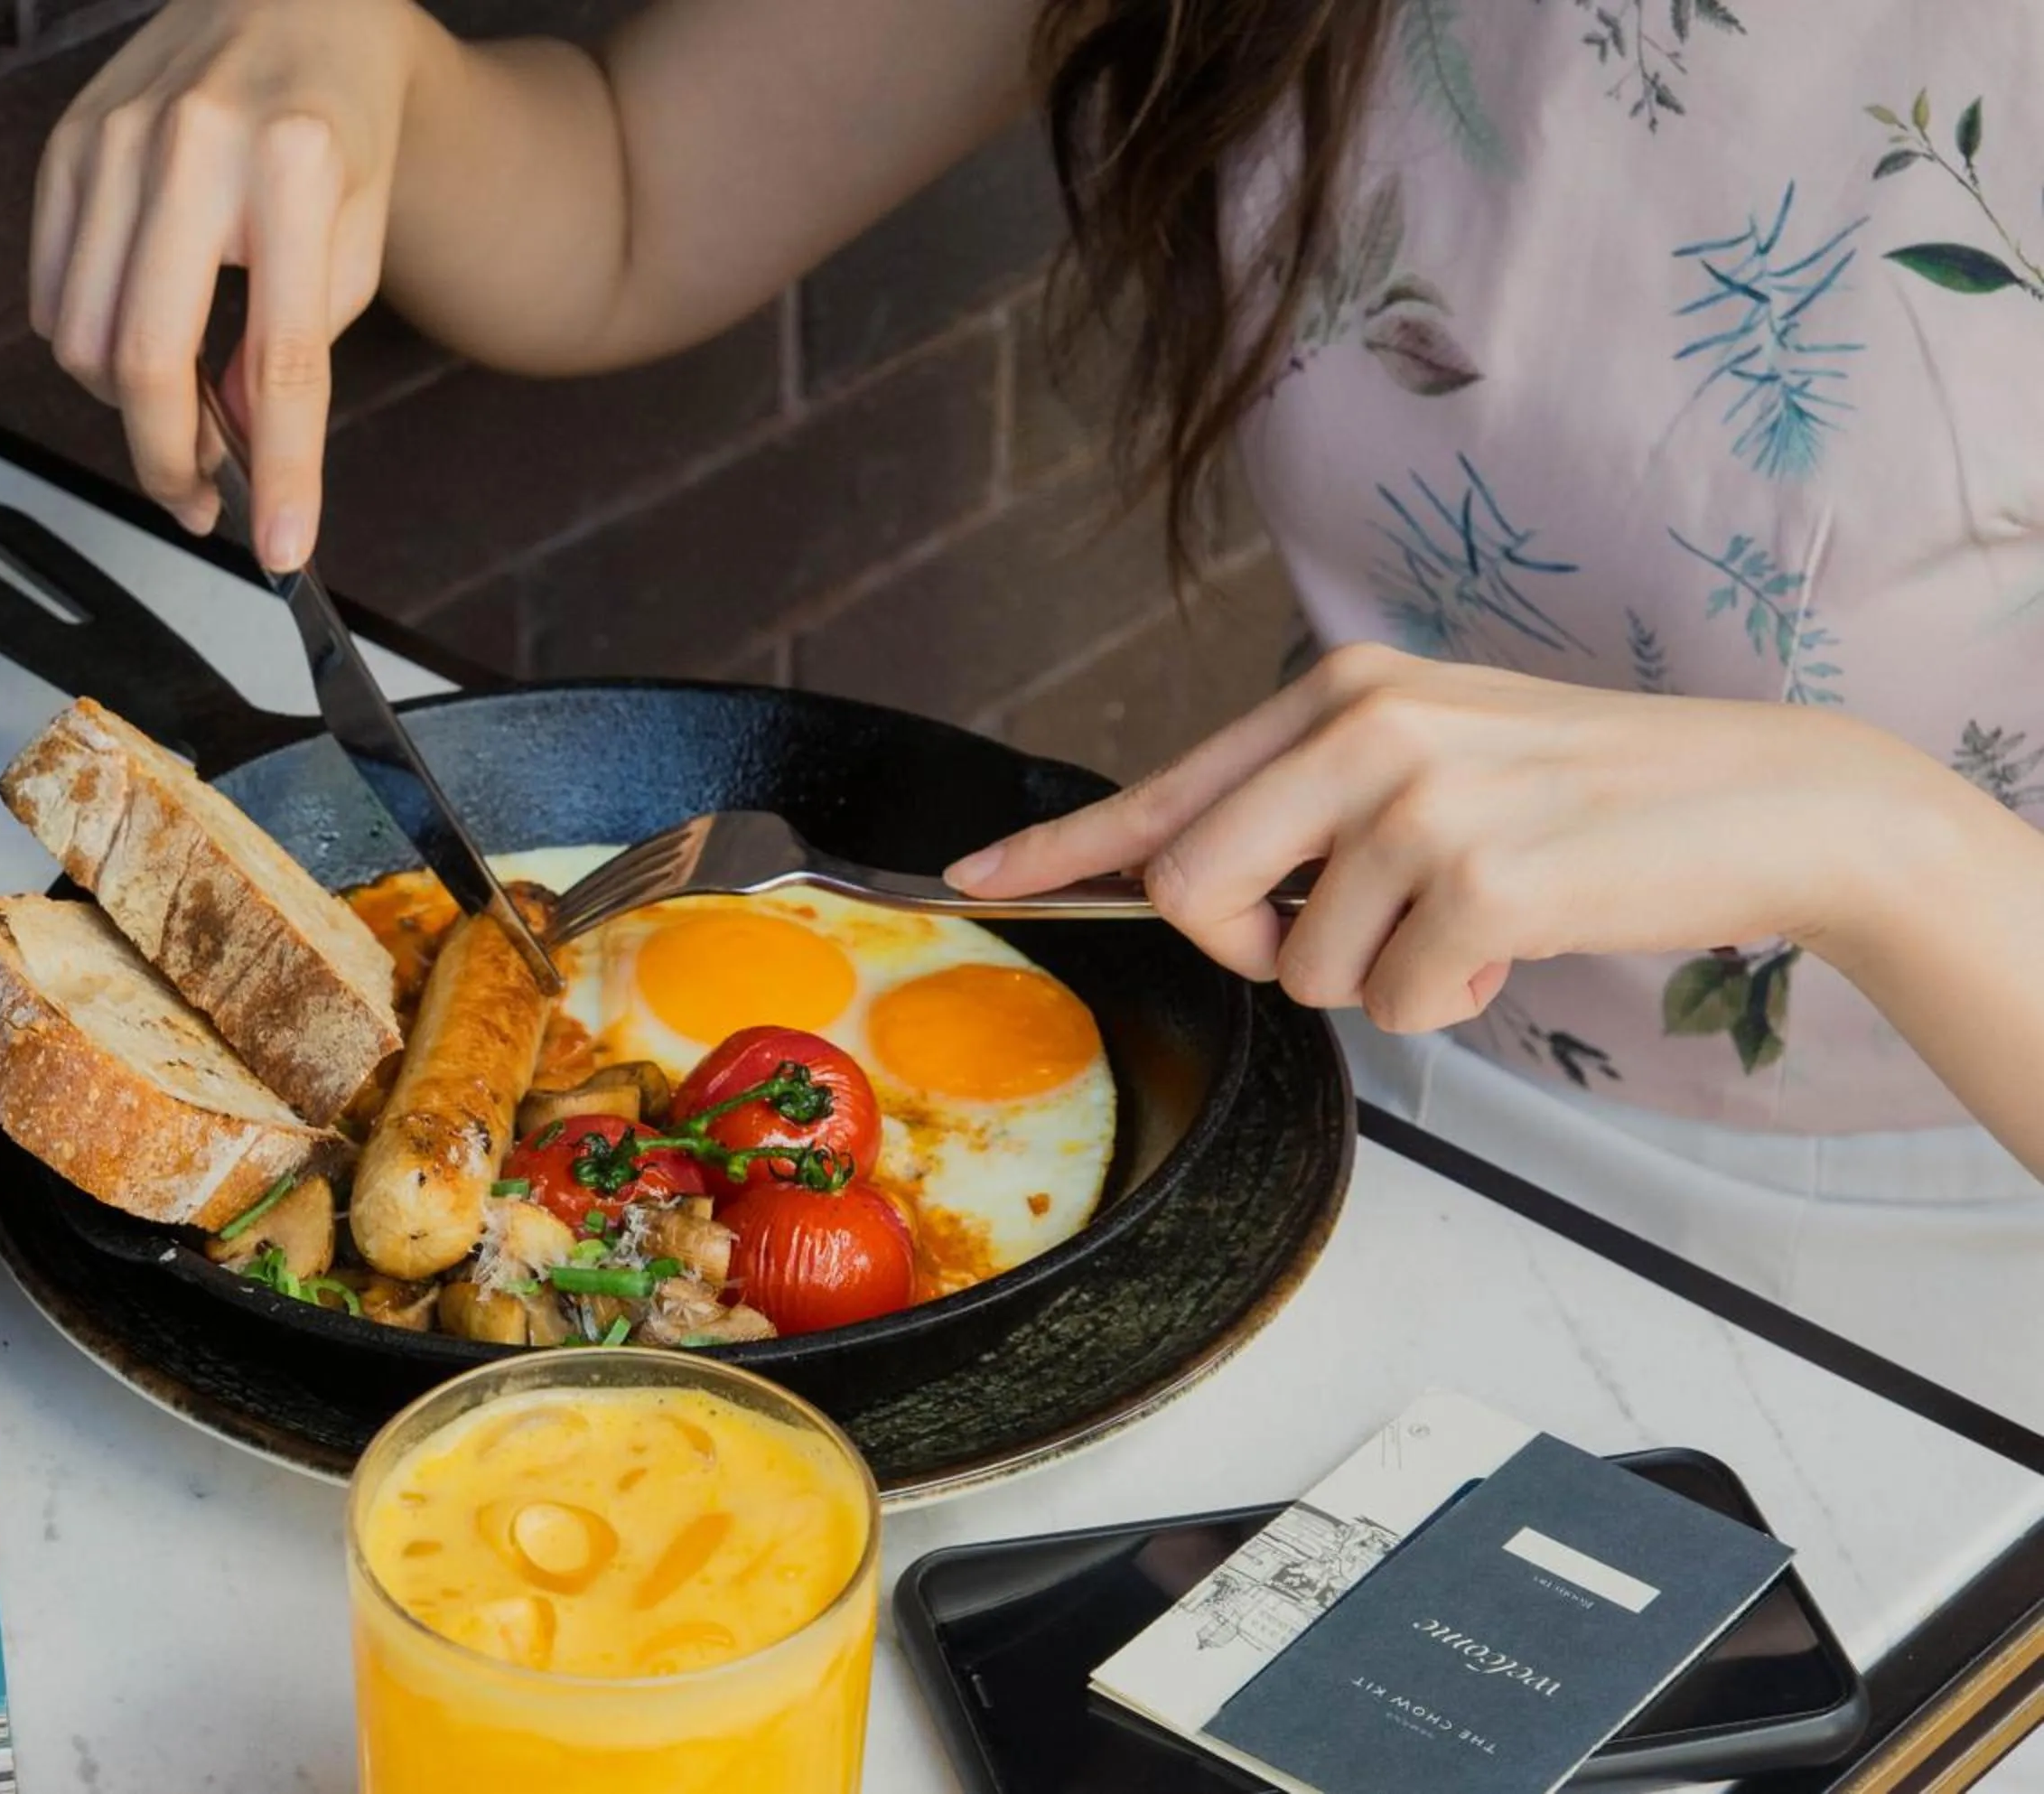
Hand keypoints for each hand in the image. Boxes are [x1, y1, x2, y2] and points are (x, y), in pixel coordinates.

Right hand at [31, 0, 424, 562]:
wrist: (295, 0)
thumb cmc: (339, 122)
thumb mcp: (357, 234)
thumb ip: (300, 340)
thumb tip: (229, 442)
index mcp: (295, 168)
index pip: (282, 360)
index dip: (279, 471)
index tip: (276, 548)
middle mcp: (192, 145)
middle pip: (143, 360)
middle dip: (169, 462)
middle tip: (206, 504)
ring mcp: (113, 138)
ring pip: (80, 339)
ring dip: (129, 411)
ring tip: (187, 418)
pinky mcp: (65, 143)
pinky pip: (49, 293)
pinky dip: (86, 348)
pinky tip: (140, 343)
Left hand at [946, 643, 1936, 1032]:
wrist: (1764, 800)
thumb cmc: (1588, 797)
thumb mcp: (1434, 761)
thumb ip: (1313, 807)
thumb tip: (1202, 890)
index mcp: (1337, 694)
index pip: (1163, 788)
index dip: (1060, 850)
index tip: (972, 880)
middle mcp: (1359, 728)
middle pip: (1195, 897)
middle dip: (1262, 952)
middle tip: (1359, 935)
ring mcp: (1416, 799)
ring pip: (1300, 971)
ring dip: (1380, 979)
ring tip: (1472, 920)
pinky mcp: (1477, 877)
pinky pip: (1391, 1006)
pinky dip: (1449, 1003)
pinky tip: (1520, 938)